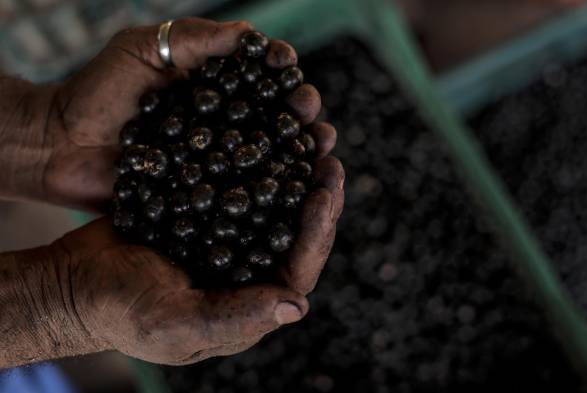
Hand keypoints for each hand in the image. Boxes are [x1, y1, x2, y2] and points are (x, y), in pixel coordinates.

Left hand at [43, 17, 329, 210]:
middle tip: (308, 112)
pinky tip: (294, 189)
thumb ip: (191, 40)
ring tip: (319, 148)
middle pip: (275, 115)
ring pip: (269, 154)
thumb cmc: (97, 91)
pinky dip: (272, 191)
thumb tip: (250, 36)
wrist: (58, 145)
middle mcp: (224, 122)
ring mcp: (218, 159)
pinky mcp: (207, 193)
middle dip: (300, 110)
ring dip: (299, 151)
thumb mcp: (140, 50)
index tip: (289, 67)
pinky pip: (244, 193)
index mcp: (215, 86)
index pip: (261, 75)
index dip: (281, 69)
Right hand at [45, 153, 342, 365]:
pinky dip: (257, 159)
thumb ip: (233, 318)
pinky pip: (242, 184)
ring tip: (312, 136)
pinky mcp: (210, 212)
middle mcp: (249, 269)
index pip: (299, 270)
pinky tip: (266, 130)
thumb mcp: (173, 321)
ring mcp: (230, 238)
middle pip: (296, 233)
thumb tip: (298, 306)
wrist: (72, 279)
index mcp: (251, 302)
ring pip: (276, 204)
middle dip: (317, 196)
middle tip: (329, 156)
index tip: (324, 194)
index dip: (317, 234)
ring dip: (296, 172)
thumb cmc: (118, 310)